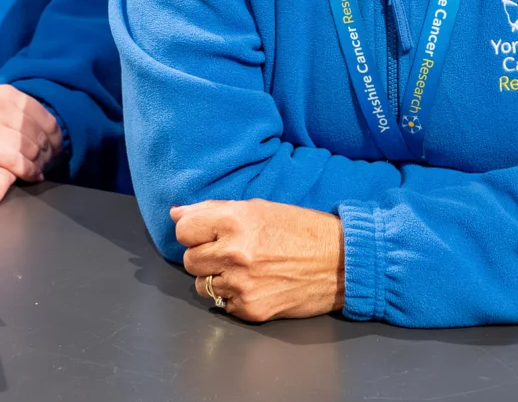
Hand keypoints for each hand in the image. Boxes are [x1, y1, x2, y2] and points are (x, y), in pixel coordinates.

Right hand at [0, 85, 63, 209]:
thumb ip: (2, 106)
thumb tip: (25, 119)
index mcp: (3, 93)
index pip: (41, 113)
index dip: (52, 133)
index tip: (56, 146)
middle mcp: (1, 104)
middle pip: (39, 131)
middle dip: (50, 150)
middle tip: (52, 162)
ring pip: (30, 145)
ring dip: (40, 161)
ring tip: (41, 171)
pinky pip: (15, 159)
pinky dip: (28, 169)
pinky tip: (32, 176)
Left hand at [172, 200, 342, 321]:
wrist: (341, 262)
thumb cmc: (301, 230)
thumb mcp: (259, 209)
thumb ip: (213, 210)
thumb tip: (176, 213)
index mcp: (234, 221)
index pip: (183, 230)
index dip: (193, 231)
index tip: (206, 233)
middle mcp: (234, 253)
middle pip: (190, 260)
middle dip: (205, 256)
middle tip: (229, 252)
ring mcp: (242, 284)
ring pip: (202, 286)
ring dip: (217, 278)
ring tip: (243, 270)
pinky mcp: (251, 310)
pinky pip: (223, 305)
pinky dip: (234, 297)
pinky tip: (256, 285)